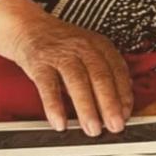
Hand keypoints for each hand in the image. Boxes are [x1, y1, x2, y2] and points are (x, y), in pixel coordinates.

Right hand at [0, 0, 132, 136]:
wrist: (28, 26)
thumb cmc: (63, 44)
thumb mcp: (89, 50)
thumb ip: (106, 71)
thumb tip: (122, 100)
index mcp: (99, 45)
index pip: (118, 70)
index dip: (124, 94)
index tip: (126, 114)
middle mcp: (82, 47)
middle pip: (100, 76)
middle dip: (109, 104)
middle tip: (115, 126)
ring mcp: (60, 54)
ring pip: (77, 81)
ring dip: (87, 108)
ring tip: (92, 129)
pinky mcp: (39, 62)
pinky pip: (48, 86)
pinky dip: (54, 106)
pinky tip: (60, 123)